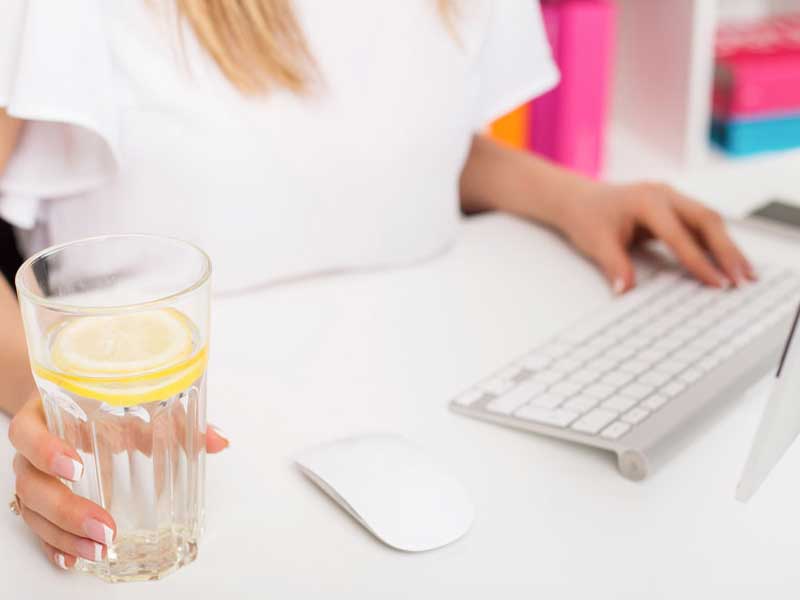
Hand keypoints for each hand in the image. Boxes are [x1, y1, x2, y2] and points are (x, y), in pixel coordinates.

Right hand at [8, 392, 228, 569]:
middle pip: (30, 483)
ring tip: (99, 550)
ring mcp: (33, 476)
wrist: (70, 398)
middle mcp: (32, 448)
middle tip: (105, 526)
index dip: (46, 450)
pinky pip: (37, 528)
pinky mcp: (39, 500)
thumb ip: (178, 420)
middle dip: (66, 510)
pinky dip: (55, 544)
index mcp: (47, 414)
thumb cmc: (102, 399)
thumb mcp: (136, 402)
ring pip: (32, 511)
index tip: (76, 466)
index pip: (29, 431)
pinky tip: (74, 558)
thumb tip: (219, 440)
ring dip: (64, 535)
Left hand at [556, 181, 754, 292]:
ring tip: (746, 274)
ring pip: (709, 220)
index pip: (679, 234)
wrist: (579, 200)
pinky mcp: (675, 207)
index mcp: (646, 200)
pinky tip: (729, 262)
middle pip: (706, 220)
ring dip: (728, 247)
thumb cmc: (587, 217)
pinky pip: (701, 223)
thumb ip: (615, 266)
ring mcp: (672, 198)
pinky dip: (717, 243)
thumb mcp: (596, 244)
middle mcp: (664, 194)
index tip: (716, 282)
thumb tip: (626, 291)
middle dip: (727, 251)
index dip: (698, 260)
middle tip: (743, 279)